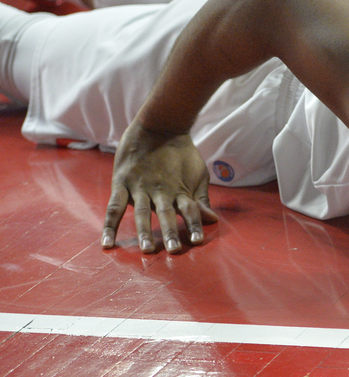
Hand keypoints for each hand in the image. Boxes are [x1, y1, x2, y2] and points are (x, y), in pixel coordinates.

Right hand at [102, 121, 217, 252]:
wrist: (159, 126)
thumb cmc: (181, 154)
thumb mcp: (197, 173)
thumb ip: (201, 199)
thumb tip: (213, 220)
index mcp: (180, 189)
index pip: (190, 210)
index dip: (194, 224)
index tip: (198, 241)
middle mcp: (161, 190)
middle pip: (167, 214)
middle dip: (171, 232)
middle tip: (174, 250)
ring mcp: (140, 187)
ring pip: (143, 213)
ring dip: (145, 232)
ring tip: (148, 250)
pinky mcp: (122, 183)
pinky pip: (114, 207)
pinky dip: (109, 225)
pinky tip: (107, 243)